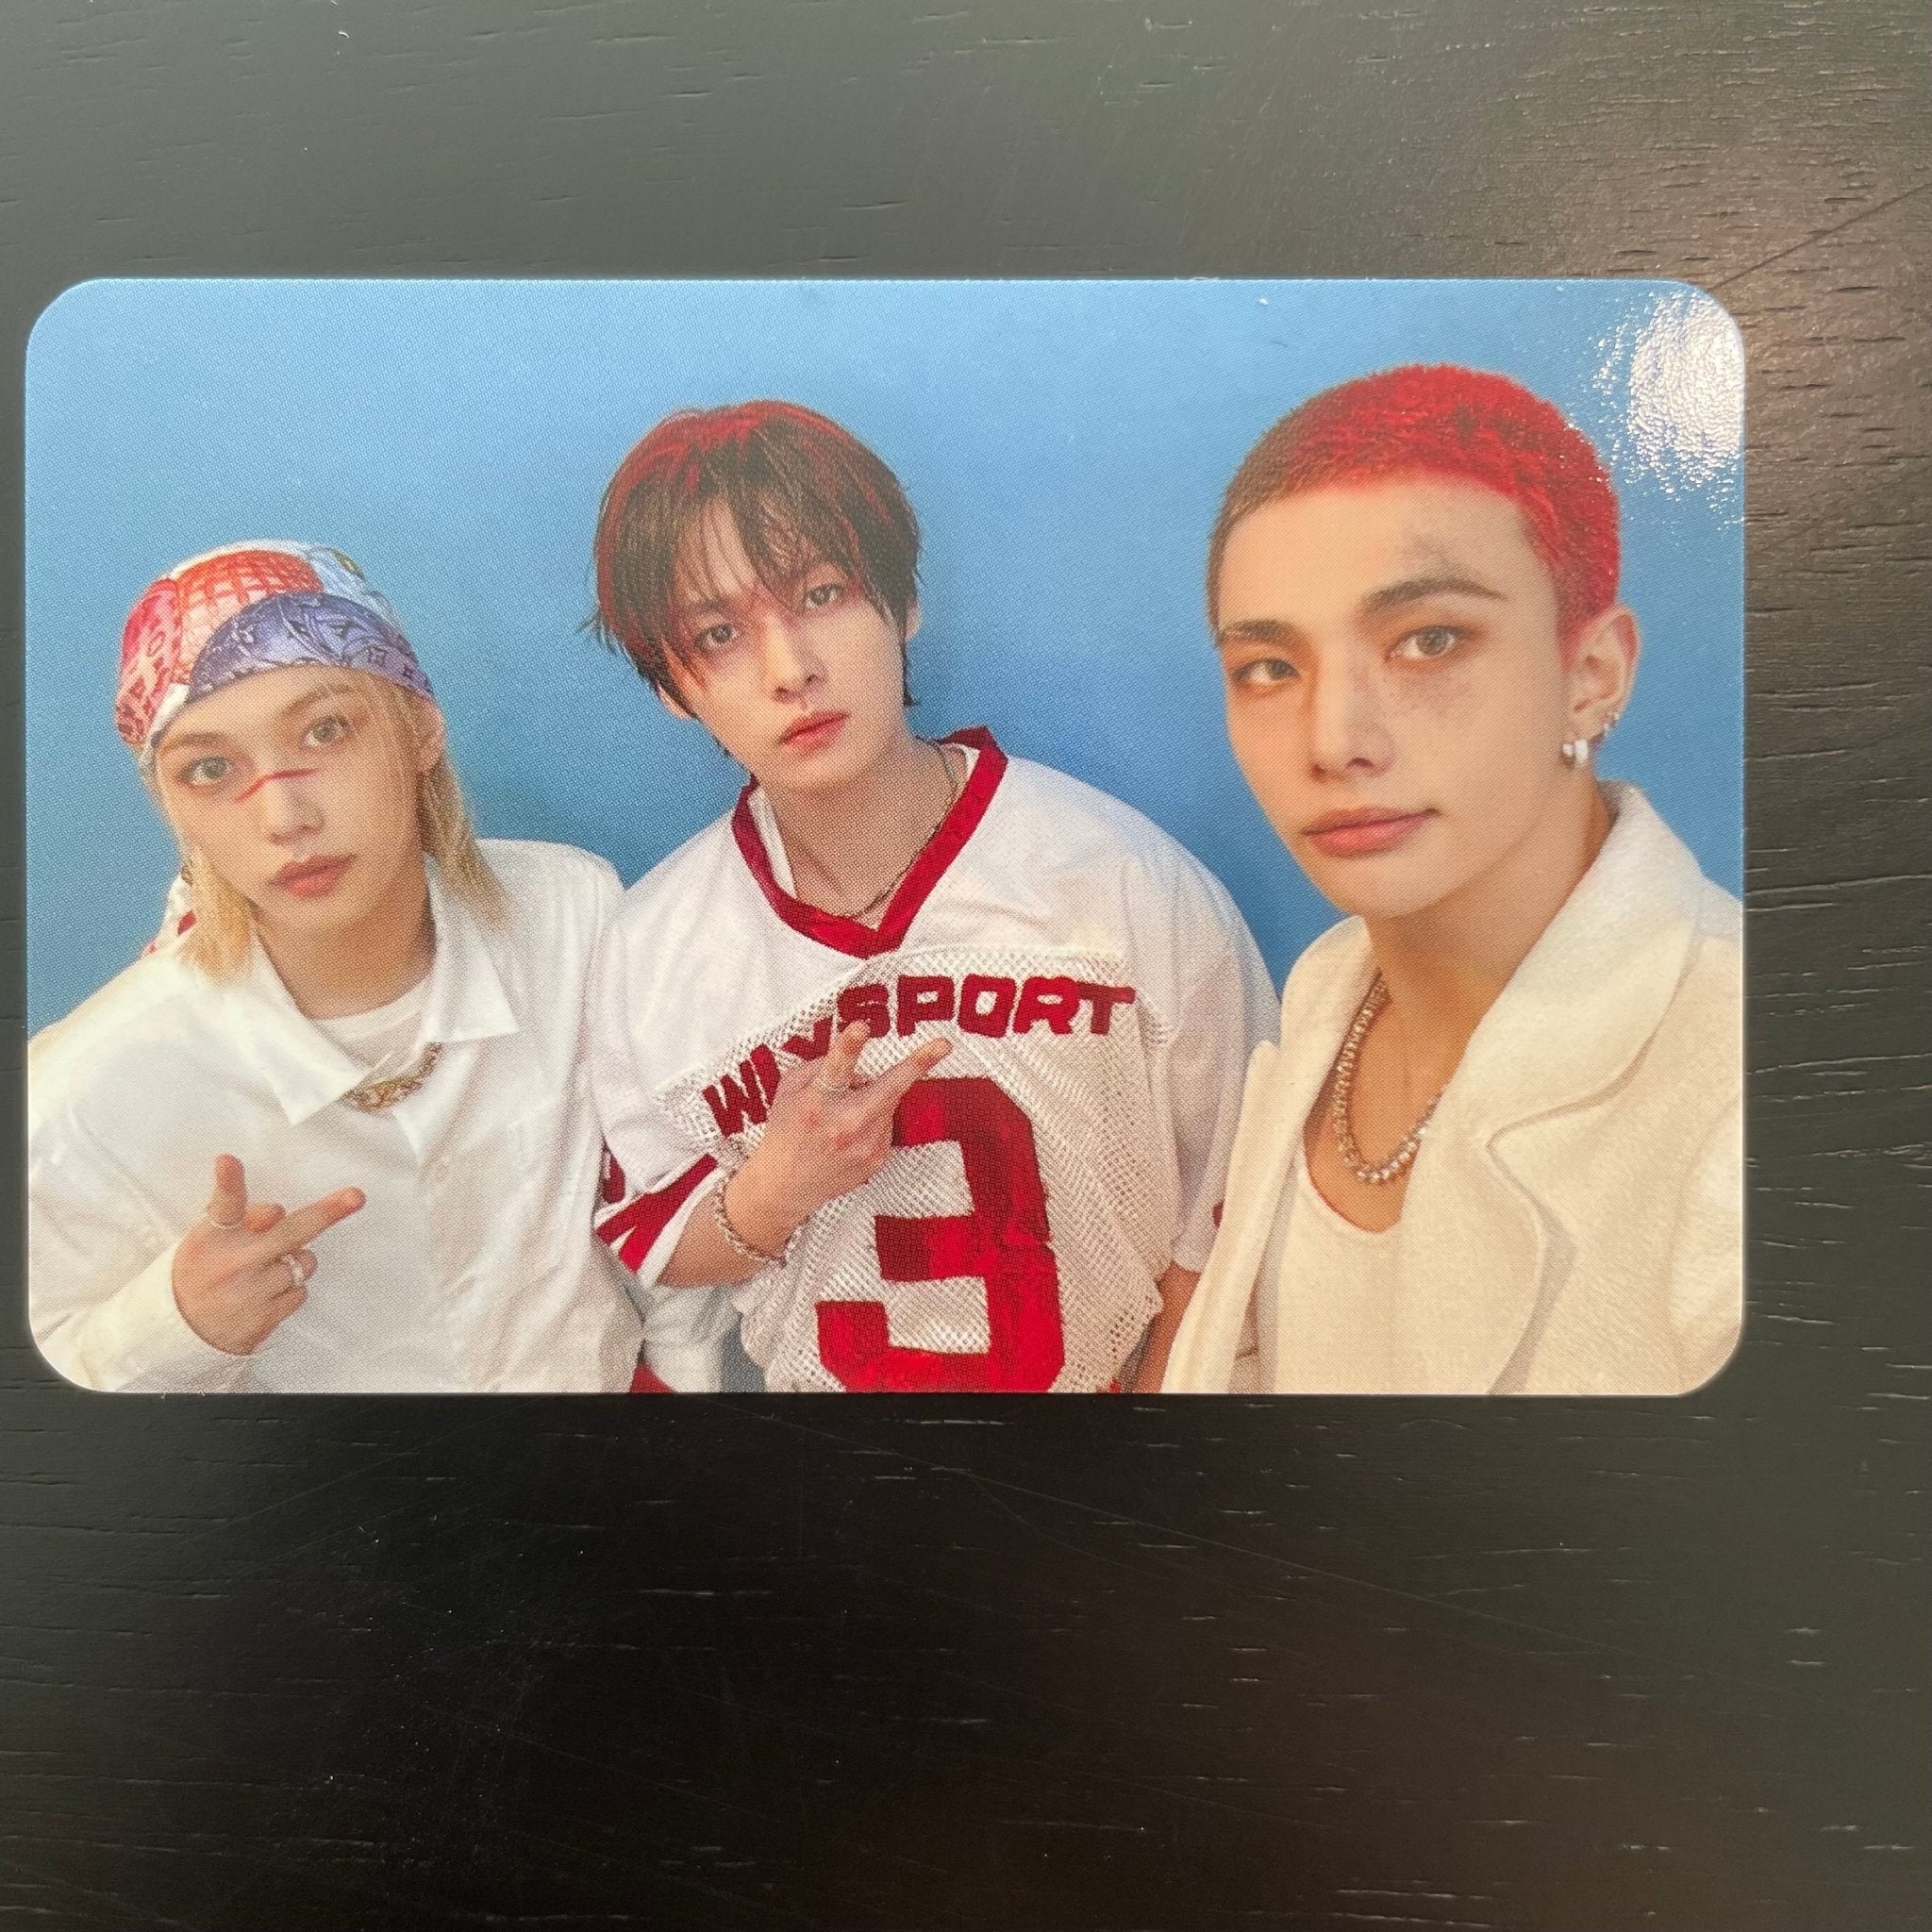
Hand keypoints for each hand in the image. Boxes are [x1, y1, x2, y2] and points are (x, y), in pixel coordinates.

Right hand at [171, 1154, 364, 1355]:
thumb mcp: (207, 1239)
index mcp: (213, 1236)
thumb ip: (241, 1219)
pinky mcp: (264, 1317)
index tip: (228, 1161)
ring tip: (265, 1271)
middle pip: (288, 1231)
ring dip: (296, 1261)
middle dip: (327, 1212)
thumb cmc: (202, 1272)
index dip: (229, 1181)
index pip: (223, 1204)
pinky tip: (264, 1294)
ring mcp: (250, 1291)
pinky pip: (300, 1292)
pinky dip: (290, 1290)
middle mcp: (233, 1261)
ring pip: (304, 1262)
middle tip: (355, 1197)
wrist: (179, 1331)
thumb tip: (274, 1212)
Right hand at [726, 1022, 951, 1254]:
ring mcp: (864, 1146)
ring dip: (872, 1098)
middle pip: (887, 1089)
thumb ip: (820, 1067)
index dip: (849, 1046)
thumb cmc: (786, 1129)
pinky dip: (871, 1120)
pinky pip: (884, 1123)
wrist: (785, 1186)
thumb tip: (856, 1063)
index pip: (835, 1068)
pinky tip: (847, 1136)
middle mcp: (843, 1125)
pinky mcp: (877, 1159)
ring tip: (841, 1118)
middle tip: (944, 1044)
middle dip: (918, 1065)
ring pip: (885, 1102)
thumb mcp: (789, 1089)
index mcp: (816, 1102)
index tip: (862, 1026)